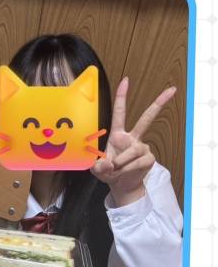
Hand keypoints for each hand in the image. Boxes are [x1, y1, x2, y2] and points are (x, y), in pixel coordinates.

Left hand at [91, 77, 175, 206]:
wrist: (121, 185)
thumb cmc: (108, 172)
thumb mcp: (96, 169)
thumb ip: (98, 166)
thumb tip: (108, 163)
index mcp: (118, 134)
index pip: (120, 112)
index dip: (122, 96)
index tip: (125, 81)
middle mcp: (132, 138)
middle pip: (147, 118)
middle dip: (159, 103)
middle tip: (171, 90)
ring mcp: (142, 147)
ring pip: (132, 152)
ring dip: (121, 163)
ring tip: (115, 169)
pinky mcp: (149, 158)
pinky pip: (137, 163)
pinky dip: (127, 169)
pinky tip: (124, 172)